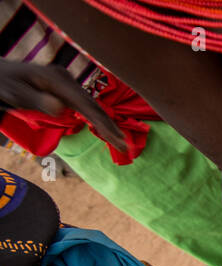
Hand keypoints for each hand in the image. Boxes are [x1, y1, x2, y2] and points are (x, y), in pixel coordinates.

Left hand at [0, 60, 126, 152]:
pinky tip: (104, 128)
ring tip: (119, 141)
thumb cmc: (3, 84)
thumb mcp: (15, 93)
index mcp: (56, 80)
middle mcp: (65, 79)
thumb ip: (37, 101)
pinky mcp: (64, 87)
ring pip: (90, 104)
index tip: (117, 140)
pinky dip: (95, 117)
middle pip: (93, 105)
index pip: (86, 105)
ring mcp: (65, 82)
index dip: (103, 123)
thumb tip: (61, 108)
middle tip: (125, 146)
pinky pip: (84, 104)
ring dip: (105, 123)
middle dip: (110, 126)